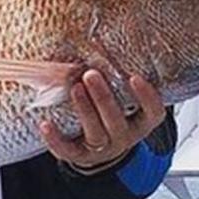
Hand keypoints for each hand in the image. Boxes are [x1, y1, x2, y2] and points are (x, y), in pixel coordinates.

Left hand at [40, 70, 163, 171]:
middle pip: (116, 121)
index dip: (146, 97)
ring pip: (95, 133)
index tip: (134, 77)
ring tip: (75, 88)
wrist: (102, 149)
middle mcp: (125, 137)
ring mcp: (104, 148)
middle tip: (91, 74)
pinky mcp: (81, 157)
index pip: (153, 113)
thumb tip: (101, 42)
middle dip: (103, 98)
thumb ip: (120, 81)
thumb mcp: (125, 101)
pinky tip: (45, 124)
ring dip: (84, 110)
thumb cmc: (113, 114)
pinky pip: (68, 151)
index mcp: (141, 123)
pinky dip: (55, 139)